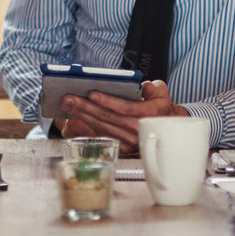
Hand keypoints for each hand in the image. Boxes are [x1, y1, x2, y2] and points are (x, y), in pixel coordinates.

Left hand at [60, 80, 187, 152]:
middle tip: (69, 98)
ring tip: (68, 104)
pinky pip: (101, 136)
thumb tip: (143, 88)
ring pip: (102, 128)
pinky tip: (75, 118)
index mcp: (150, 115)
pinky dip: (86, 127)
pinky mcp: (121, 148)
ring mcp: (129, 142)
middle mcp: (139, 131)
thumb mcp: (161, 92)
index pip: (125, 108)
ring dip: (82, 116)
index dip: (108, 101)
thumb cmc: (160, 107)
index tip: (92, 93)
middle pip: (108, 118)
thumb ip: (153, 87)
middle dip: (86, 107)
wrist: (166, 129)